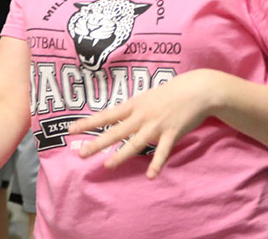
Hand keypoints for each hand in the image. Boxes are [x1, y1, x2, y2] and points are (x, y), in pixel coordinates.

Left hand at [68, 69, 219, 177]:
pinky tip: (150, 176)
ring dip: (121, 155)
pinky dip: (156, 164)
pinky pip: (162, 152)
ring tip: (108, 165)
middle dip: (97, 143)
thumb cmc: (169, 93)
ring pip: (135, 143)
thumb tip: (116, 119)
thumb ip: (131, 110)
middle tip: (81, 154)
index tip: (71, 130)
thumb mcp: (145, 97)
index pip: (106, 116)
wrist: (196, 90)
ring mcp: (156, 125)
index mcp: (133, 105)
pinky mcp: (172, 133)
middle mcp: (141, 116)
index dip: (88, 123)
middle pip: (115, 132)